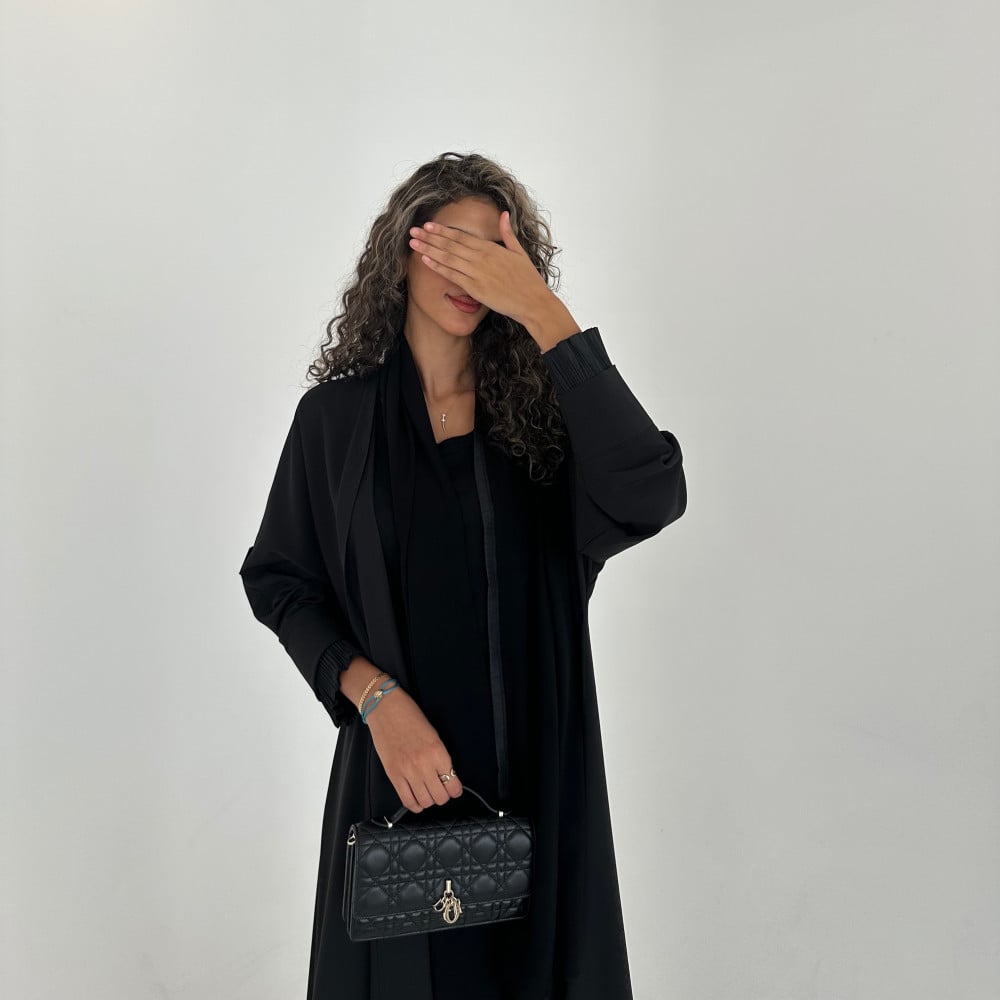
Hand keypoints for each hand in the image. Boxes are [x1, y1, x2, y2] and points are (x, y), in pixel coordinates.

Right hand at [365, 687, 463, 811]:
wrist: (385, 708)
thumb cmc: (409, 716)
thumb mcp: (433, 735)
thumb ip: (440, 756)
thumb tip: (446, 776)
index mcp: (437, 751)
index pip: (453, 783)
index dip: (455, 790)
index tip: (454, 789)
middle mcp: (424, 764)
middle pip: (440, 797)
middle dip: (443, 796)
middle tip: (441, 790)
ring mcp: (407, 771)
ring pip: (425, 802)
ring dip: (429, 801)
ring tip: (428, 793)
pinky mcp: (393, 775)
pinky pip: (406, 800)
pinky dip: (414, 804)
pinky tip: (416, 799)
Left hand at [408, 211, 556, 327]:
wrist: (533, 302)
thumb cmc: (528, 280)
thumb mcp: (520, 252)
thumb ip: (508, 233)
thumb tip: (503, 214)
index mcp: (491, 248)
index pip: (461, 236)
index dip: (442, 230)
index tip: (428, 225)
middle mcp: (481, 258)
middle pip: (450, 244)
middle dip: (430, 237)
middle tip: (413, 230)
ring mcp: (477, 273)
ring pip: (448, 258)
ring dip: (428, 249)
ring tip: (413, 243)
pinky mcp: (475, 288)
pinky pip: (452, 276)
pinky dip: (438, 267)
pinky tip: (425, 261)